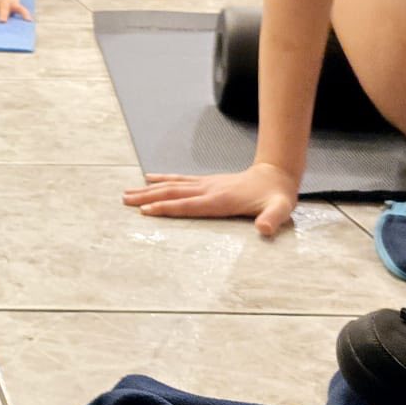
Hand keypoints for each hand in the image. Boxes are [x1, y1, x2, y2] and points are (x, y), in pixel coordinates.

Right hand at [123, 161, 299, 237]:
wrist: (276, 175)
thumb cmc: (277, 197)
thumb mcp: (280, 209)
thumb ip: (272, 219)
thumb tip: (264, 229)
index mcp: (220, 200)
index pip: (188, 205)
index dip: (167, 209)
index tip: (146, 211)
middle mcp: (208, 190)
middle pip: (172, 194)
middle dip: (147, 198)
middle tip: (125, 201)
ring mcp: (206, 184)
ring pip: (171, 186)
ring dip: (149, 189)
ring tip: (128, 193)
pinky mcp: (206, 182)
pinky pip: (179, 181)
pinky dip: (162, 180)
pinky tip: (149, 179)